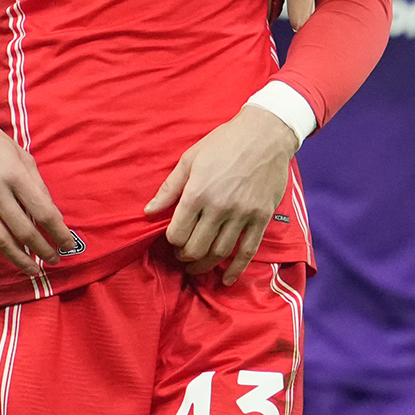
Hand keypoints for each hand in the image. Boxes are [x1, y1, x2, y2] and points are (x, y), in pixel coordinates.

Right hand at [0, 108, 73, 281]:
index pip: (43, 211)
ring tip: (34, 271)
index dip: (58, 232)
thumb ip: (36, 185)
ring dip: (20, 259)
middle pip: (23, 229)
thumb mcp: (20, 155)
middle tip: (55, 260)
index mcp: (14, 174)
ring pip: (0, 239)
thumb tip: (52, 215)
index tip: (69, 245)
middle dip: (42, 249)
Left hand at [145, 105, 299, 283]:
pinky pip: (248, 251)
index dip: (171, 241)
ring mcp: (242, 214)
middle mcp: (219, 207)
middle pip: (197, 248)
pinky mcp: (261, 218)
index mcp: (197, 193)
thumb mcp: (190, 159)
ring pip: (220, 253)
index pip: (177, 233)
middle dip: (185, 257)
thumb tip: (149, 212)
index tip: (173, 240)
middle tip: (182, 256)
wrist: (265, 135)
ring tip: (197, 266)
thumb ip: (169, 188)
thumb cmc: (224, 143)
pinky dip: (236, 269)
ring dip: (205, 265)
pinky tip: (226, 279)